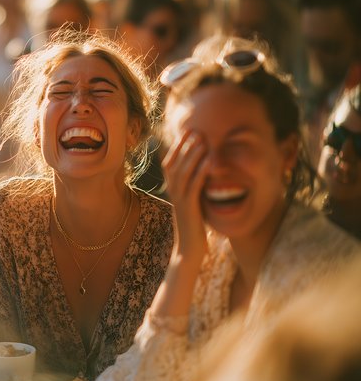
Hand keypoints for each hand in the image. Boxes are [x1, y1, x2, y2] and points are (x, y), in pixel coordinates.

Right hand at [162, 129, 208, 266]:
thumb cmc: (194, 226)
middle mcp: (173, 192)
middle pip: (176, 163)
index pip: (171, 162)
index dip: (178, 146)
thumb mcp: (193, 203)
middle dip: (185, 146)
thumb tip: (203, 171)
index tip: (189, 131)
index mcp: (173, 189)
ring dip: (193, 155)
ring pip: (184, 172)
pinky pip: (194, 186)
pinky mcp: (189, 208)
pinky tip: (209, 163)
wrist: (189, 250)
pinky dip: (201, 173)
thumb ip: (194, 187)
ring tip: (202, 141)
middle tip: (196, 131)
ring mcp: (180, 200)